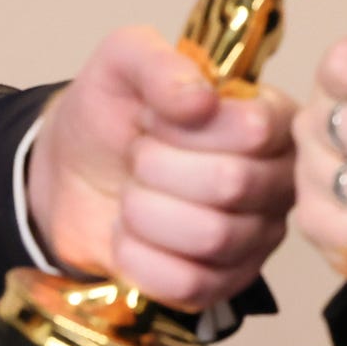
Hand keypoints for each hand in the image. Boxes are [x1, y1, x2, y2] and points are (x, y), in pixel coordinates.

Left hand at [28, 26, 297, 307]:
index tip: (152, 118)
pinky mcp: (222, 284)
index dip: (187, 128)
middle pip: (232, 184)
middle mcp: (276, 180)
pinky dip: (139, 258)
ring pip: (211, 237)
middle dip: (157, 168)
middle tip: (137, 157)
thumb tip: (199, 99)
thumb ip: (159, 62)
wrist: (70, 176)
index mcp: (270, 118)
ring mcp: (254, 238)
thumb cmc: (111, 116)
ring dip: (145, 212)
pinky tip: (131, 236)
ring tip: (132, 195)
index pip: (254, 129)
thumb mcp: (122, 64)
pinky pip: (189, 284)